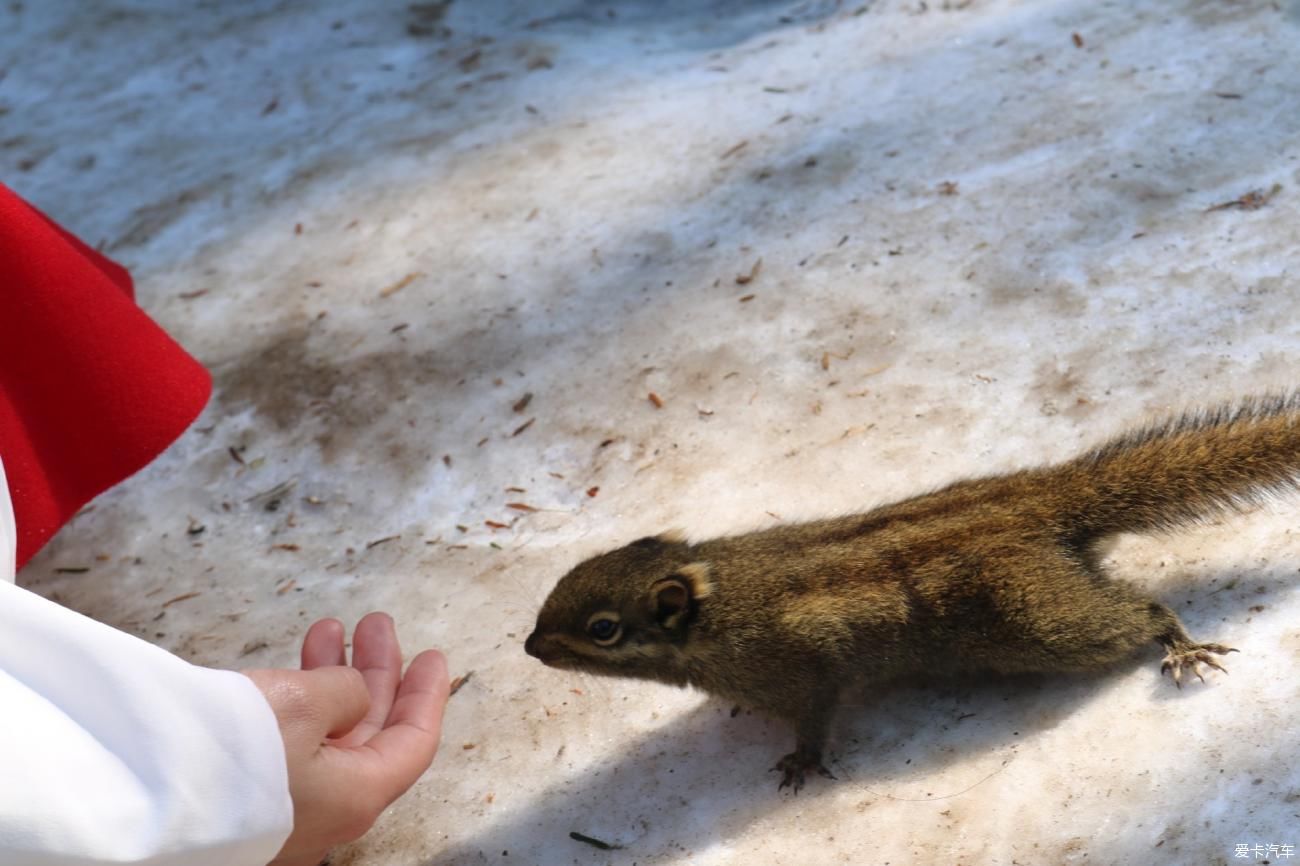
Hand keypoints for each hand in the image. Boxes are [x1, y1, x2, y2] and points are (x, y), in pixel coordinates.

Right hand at [243, 612, 449, 865]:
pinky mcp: (246, 795)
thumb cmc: (227, 759)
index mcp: (358, 794)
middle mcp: (327, 807)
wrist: (137, 797)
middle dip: (376, 673)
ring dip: (333, 677)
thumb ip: (346, 692)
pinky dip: (297, 697)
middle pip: (371, 733)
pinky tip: (289, 664)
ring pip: (327, 732)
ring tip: (328, 629)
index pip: (414, 742)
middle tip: (375, 628)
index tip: (433, 658)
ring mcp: (286, 805)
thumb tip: (353, 692)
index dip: (427, 695)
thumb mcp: (307, 702)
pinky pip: (289, 740)